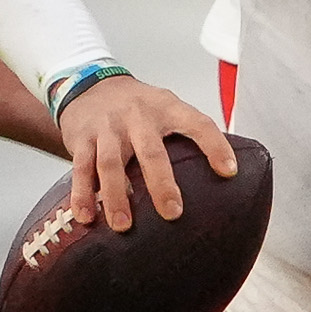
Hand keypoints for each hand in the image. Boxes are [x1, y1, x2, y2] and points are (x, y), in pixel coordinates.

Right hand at [56, 73, 236, 232]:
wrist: (89, 84)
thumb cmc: (138, 107)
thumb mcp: (165, 107)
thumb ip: (187, 135)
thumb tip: (224, 176)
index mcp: (166, 108)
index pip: (197, 123)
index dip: (215, 145)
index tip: (229, 172)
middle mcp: (137, 116)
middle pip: (151, 151)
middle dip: (161, 183)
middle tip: (173, 213)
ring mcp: (108, 128)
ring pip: (110, 164)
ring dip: (116, 197)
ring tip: (123, 226)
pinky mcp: (82, 139)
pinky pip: (80, 168)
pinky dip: (82, 194)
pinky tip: (86, 217)